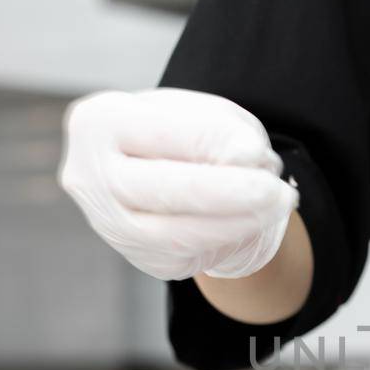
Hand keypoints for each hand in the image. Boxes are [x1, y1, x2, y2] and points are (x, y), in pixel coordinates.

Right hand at [59, 88, 298, 279]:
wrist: (157, 170)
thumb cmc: (179, 132)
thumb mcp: (198, 112)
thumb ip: (219, 128)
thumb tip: (247, 159)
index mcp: (99, 122)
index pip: (164, 133)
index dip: (216, 143)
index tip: (258, 151)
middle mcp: (90, 177)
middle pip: (164, 190)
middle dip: (230, 192)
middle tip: (278, 191)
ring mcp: (110, 224)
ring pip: (175, 234)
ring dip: (238, 222)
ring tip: (279, 204)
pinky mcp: (140, 257)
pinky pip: (189, 256)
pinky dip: (229, 238)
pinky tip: (254, 221)